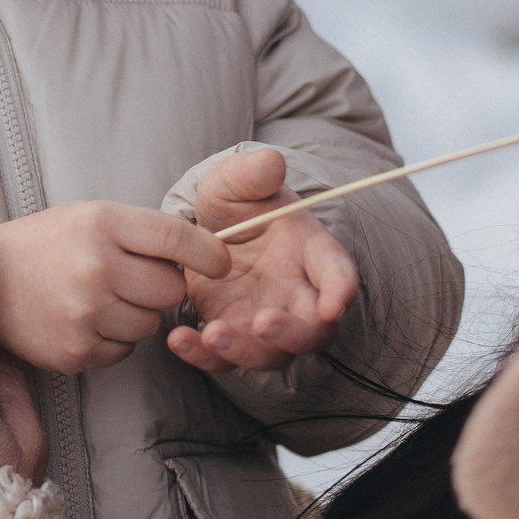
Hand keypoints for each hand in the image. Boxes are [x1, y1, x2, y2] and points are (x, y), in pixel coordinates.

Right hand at [0, 200, 232, 372]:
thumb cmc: (47, 244)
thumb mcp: (92, 217)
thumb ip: (144, 233)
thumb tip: (211, 255)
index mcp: (102, 223)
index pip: (177, 237)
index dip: (208, 253)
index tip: (220, 262)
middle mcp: (94, 266)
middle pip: (171, 289)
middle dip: (160, 287)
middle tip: (131, 279)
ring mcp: (84, 313)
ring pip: (151, 324)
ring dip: (136, 315)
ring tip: (100, 299)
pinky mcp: (75, 351)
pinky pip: (124, 351)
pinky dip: (112, 339)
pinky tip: (83, 320)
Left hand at [168, 149, 358, 374]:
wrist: (206, 230)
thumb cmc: (236, 205)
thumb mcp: (235, 182)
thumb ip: (251, 174)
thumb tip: (271, 160)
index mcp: (310, 251)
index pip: (337, 272)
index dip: (341, 289)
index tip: (334, 304)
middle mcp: (297, 294)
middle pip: (313, 328)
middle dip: (293, 332)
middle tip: (262, 323)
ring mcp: (266, 320)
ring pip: (272, 353)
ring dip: (245, 350)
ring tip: (211, 333)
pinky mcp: (233, 335)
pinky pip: (225, 359)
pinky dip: (203, 356)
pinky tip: (178, 339)